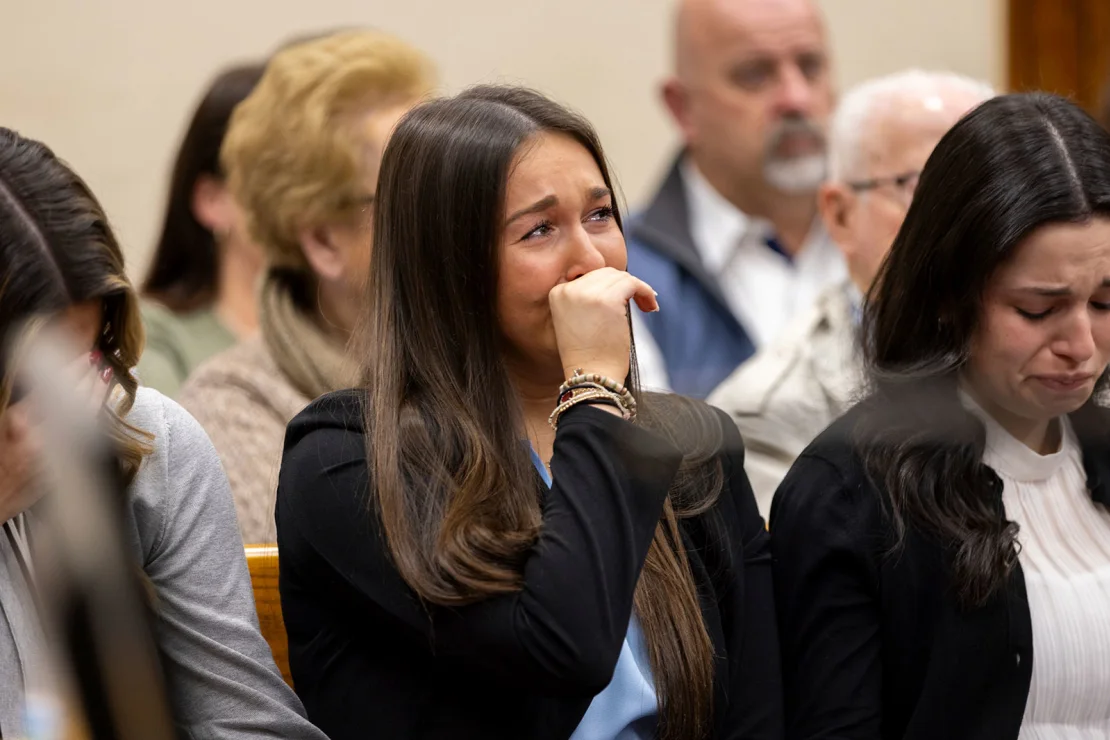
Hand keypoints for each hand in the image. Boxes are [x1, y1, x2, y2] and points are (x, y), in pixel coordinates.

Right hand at [0, 351, 113, 523]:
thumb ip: (18, 404)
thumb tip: (40, 381)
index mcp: (19, 422)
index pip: (54, 387)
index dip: (73, 369)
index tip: (85, 355)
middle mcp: (43, 437)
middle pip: (75, 399)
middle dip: (89, 377)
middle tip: (99, 360)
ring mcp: (58, 454)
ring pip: (86, 418)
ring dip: (97, 395)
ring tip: (104, 377)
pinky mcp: (67, 468)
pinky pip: (86, 437)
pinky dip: (94, 418)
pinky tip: (99, 406)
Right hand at [548, 267, 658, 381]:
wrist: (592, 376)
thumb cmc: (589, 355)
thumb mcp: (579, 320)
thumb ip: (589, 297)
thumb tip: (618, 280)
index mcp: (558, 293)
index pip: (589, 276)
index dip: (609, 287)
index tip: (623, 300)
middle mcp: (569, 289)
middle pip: (605, 273)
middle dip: (625, 286)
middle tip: (640, 305)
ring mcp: (587, 293)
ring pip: (620, 276)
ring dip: (638, 289)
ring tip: (647, 307)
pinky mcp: (607, 300)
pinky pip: (632, 283)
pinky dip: (645, 292)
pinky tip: (650, 307)